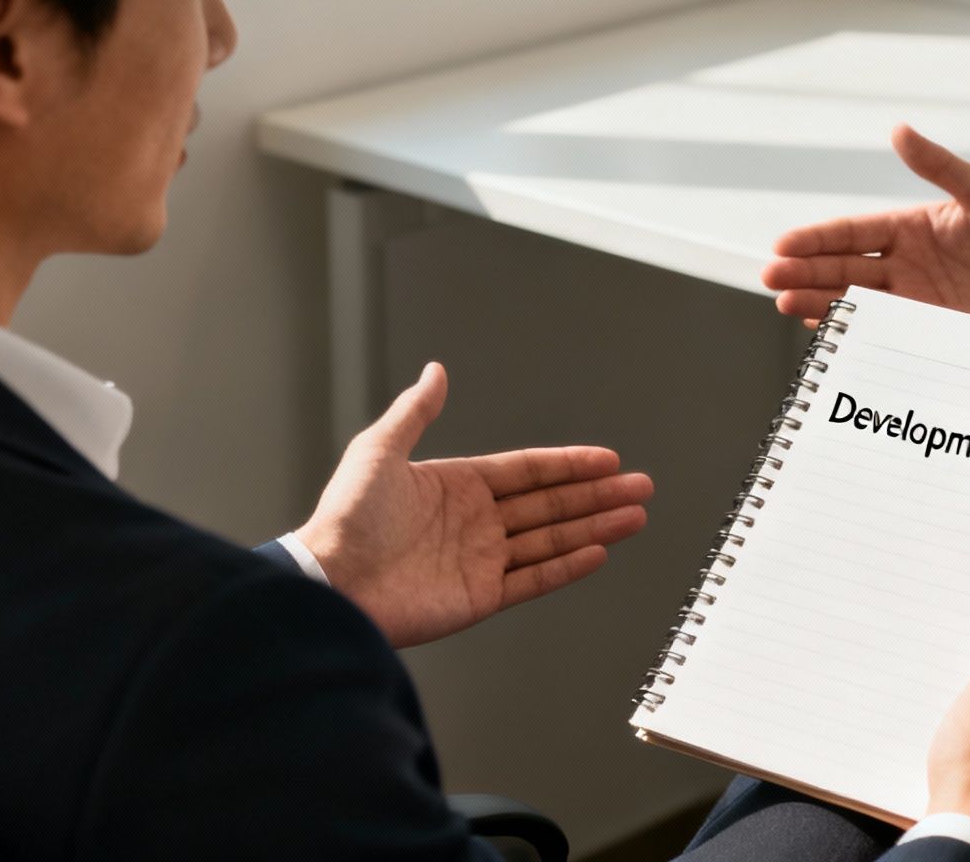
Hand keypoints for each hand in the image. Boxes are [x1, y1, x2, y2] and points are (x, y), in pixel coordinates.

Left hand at [295, 363, 653, 647]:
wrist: (331, 584)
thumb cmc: (343, 520)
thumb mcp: (378, 451)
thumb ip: (415, 412)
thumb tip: (434, 372)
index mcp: (455, 485)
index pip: (527, 470)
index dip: (569, 464)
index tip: (606, 459)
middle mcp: (473, 522)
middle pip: (550, 503)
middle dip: (597, 494)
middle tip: (638, 486)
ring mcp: (480, 560)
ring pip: (551, 538)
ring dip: (594, 526)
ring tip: (634, 516)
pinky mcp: (479, 596)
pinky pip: (534, 578)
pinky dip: (567, 566)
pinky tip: (597, 552)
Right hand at [762, 125, 969, 342]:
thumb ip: (940, 168)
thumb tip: (899, 131)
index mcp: (914, 226)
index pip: (853, 231)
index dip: (817, 238)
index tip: (783, 245)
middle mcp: (906, 263)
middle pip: (842, 266)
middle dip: (803, 272)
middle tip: (770, 279)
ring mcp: (914, 300)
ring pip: (852, 300)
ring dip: (816, 301)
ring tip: (783, 304)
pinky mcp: (926, 332)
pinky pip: (877, 332)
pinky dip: (848, 332)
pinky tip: (823, 331)